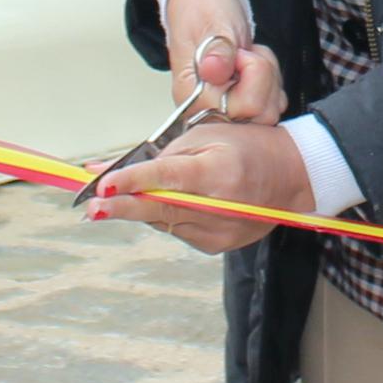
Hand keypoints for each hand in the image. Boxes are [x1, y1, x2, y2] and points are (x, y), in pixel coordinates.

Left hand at [90, 118, 312, 253]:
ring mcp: (218, 232)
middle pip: (159, 208)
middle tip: (91, 208)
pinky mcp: (216, 246)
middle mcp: (219, 207)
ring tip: (125, 194)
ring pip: (162, 221)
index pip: (167, 178)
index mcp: (218, 172)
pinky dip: (166, 215)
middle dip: (121, 207)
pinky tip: (173, 201)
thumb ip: (159, 154)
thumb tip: (108, 168)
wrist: (291, 178)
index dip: (133, 181)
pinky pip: (176, 230)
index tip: (104, 184)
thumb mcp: (206, 135)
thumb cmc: (247, 148)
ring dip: (141, 207)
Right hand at [165, 0, 280, 120]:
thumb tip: (213, 71)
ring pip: (269, 112)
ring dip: (269, 78)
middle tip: (248, 52)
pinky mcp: (239, 106)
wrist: (199, 4)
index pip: (244, 107)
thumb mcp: (214, 22)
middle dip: (265, 76)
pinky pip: (271, 106)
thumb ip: (218, 49)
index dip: (253, 76)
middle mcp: (206, 111)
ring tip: (249, 56)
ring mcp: (223, 111)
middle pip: (261, 115)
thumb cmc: (202, 11)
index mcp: (194, 97)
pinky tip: (255, 66)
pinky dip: (271, 83)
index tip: (240, 54)